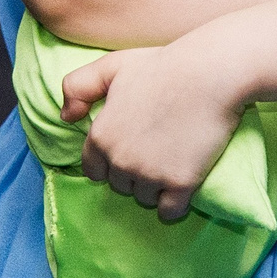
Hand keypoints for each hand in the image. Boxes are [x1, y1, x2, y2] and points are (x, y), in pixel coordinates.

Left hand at [60, 43, 246, 223]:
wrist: (210, 74)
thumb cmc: (163, 66)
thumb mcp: (112, 66)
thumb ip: (78, 87)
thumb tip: (66, 117)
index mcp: (102, 135)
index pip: (94, 170)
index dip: (109, 163)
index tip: (128, 152)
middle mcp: (120, 160)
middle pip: (120, 186)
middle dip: (133, 174)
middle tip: (155, 152)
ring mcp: (150, 174)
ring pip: (145, 198)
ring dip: (154, 188)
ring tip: (170, 162)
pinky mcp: (180, 183)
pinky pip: (169, 211)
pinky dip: (174, 204)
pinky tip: (182, 186)